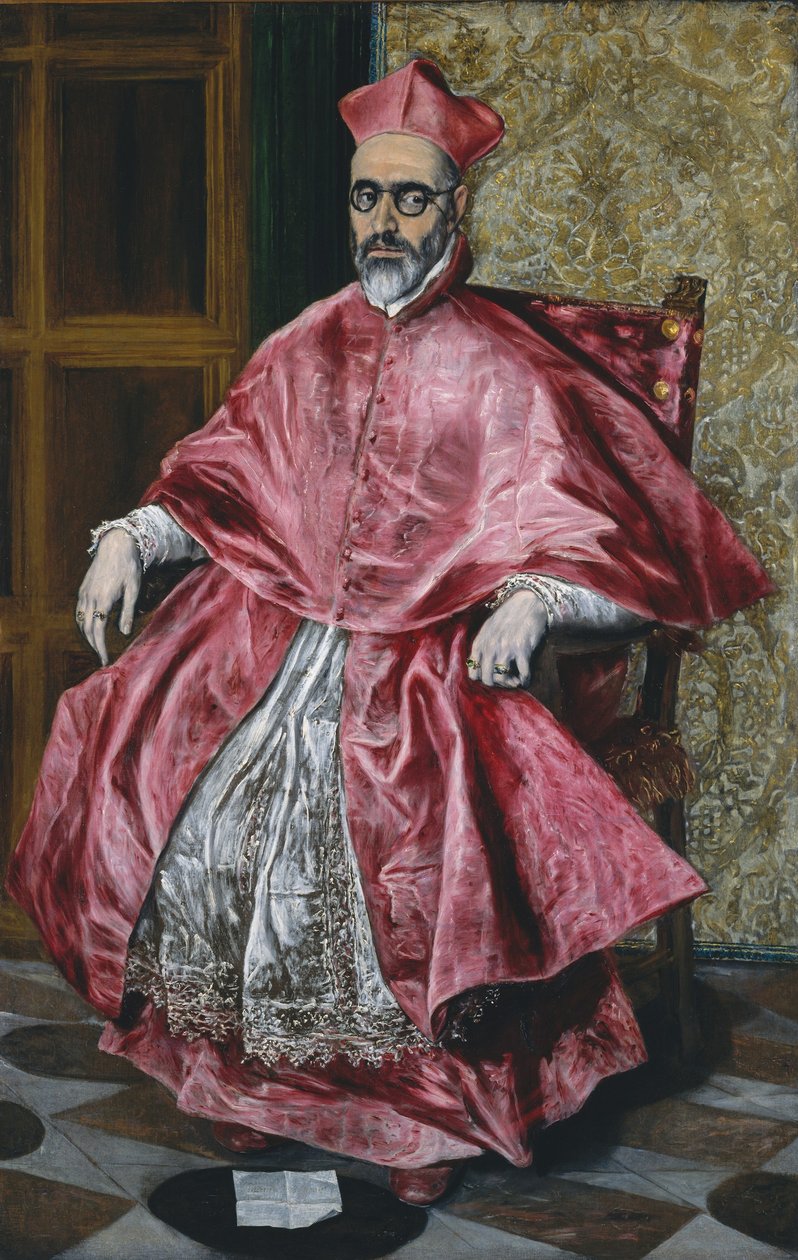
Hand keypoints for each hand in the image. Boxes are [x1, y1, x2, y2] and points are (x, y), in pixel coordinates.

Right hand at [76, 530, 141, 665]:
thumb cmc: (128, 567)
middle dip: (93, 645)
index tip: (104, 660)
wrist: (115, 545)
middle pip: (87, 628)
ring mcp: (84, 593)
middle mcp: (89, 598)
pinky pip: (78, 612)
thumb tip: (124, 634)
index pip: (97, 630)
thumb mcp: (133, 590)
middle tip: (102, 658)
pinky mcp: (82, 589)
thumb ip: (128, 612)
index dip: (100, 647)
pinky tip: (90, 629)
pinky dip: (83, 624)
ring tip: (97, 646)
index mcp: (103, 600)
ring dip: (87, 636)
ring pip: (80, 621)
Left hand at [467, 589, 547, 688]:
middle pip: (487, 680)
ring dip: (510, 684)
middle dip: (498, 684)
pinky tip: (526, 677)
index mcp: (479, 643)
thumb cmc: (509, 616)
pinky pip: (522, 674)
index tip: (494, 676)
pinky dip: (525, 680)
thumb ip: (483, 647)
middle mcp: (490, 647)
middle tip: (507, 680)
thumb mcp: (488, 630)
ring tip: (516, 680)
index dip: (484, 679)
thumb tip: (482, 669)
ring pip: (501, 679)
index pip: (473, 674)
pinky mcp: (522, 649)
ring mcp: (505, 648)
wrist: (528, 602)